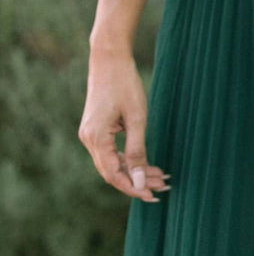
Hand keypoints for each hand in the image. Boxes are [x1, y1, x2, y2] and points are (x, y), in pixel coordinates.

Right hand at [79, 50, 169, 202]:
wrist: (109, 59)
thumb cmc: (125, 85)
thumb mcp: (137, 120)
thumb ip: (137, 152)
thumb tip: (138, 181)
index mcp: (96, 138)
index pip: (113, 175)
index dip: (132, 188)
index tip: (152, 196)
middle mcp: (88, 139)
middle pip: (113, 172)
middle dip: (138, 181)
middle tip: (164, 187)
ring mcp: (90, 134)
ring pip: (113, 163)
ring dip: (136, 171)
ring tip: (161, 176)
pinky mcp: (97, 130)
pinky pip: (112, 152)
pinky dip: (129, 160)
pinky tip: (149, 165)